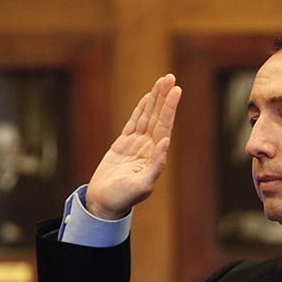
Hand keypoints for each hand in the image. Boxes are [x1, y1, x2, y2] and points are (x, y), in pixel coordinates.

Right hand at [86, 74, 181, 219]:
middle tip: (171, 77)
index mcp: (155, 156)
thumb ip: (155, 165)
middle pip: (158, 117)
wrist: (104, 204)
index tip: (176, 91)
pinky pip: (134, 122)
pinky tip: (148, 97)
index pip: (164, 126)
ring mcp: (136, 145)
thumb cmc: (123, 198)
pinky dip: (141, 109)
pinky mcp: (123, 145)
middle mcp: (148, 148)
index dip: (169, 108)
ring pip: (147, 116)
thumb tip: (165, 142)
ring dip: (155, 99)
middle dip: (164, 97)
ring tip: (163, 81)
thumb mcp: (142, 186)